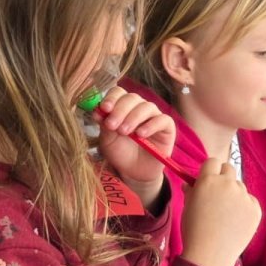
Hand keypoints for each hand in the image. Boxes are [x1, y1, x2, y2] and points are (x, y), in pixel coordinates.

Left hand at [95, 88, 175, 208]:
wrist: (134, 172)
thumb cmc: (120, 153)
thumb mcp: (107, 140)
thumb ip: (105, 125)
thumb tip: (98, 111)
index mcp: (122, 106)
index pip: (118, 92)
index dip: (111, 98)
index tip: (104, 109)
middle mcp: (138, 107)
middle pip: (132, 98)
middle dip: (120, 110)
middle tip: (112, 125)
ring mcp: (154, 115)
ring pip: (146, 107)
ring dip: (133, 118)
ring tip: (124, 132)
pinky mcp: (167, 126)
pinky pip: (162, 120)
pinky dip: (151, 125)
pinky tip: (141, 135)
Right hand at [180, 158, 261, 265]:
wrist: (209, 255)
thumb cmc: (193, 231)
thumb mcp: (187, 206)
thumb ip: (191, 190)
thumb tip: (192, 183)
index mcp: (208, 181)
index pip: (212, 161)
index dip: (209, 170)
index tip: (208, 179)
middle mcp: (228, 184)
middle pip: (229, 169)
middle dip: (223, 178)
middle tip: (217, 195)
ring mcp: (244, 196)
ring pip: (240, 186)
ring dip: (234, 194)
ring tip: (225, 215)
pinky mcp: (255, 209)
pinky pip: (250, 201)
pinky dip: (244, 208)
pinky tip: (235, 222)